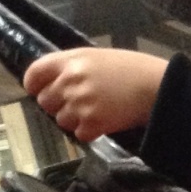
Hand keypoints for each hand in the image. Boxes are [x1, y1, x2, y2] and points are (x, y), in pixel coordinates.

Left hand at [22, 47, 168, 141]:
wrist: (157, 87)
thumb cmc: (133, 69)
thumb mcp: (98, 57)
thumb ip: (74, 66)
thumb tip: (55, 81)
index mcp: (71, 60)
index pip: (35, 73)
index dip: (33, 84)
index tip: (37, 90)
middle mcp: (70, 81)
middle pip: (45, 101)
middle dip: (57, 105)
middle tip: (77, 104)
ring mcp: (80, 104)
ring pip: (61, 120)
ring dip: (74, 120)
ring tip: (96, 112)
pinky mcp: (92, 123)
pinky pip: (79, 134)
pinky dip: (90, 132)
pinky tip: (105, 121)